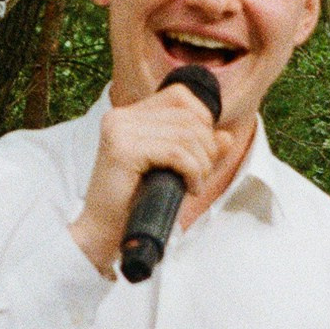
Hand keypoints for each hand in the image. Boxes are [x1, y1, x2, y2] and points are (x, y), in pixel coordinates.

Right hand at [69, 80, 233, 273]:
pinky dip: (192, 171)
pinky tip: (190, 188)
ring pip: (185, 135)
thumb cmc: (136, 202)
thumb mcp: (173, 170)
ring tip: (195, 184)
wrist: (103, 233)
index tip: (202, 151)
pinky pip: (176, 153)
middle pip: (187, 116)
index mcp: (127, 115)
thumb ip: (198, 150)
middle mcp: (120, 116)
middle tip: (201, 174)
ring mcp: (119, 131)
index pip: (178, 96)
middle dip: (206, 147)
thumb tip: (226, 136)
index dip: (202, 119)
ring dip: (201, 163)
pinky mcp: (123, 150)